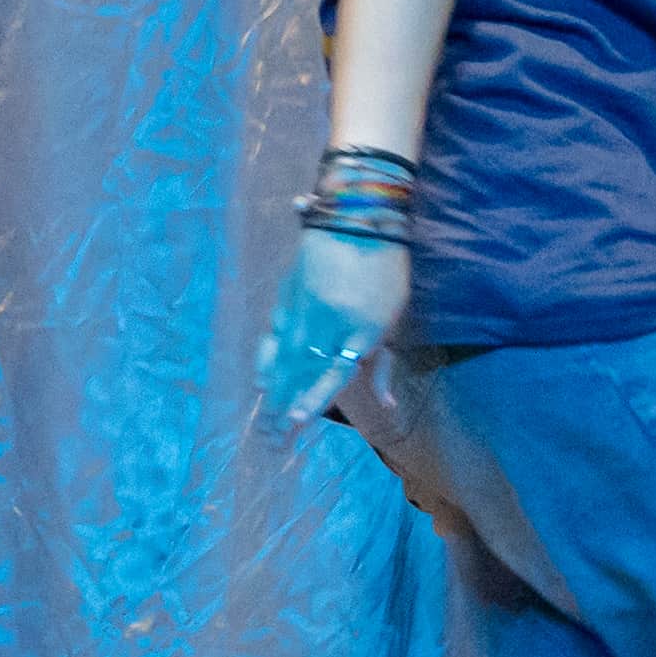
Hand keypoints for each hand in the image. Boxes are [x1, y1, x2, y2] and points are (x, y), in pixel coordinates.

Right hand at [258, 225, 406, 423]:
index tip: (295, 420)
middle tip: (272, 437)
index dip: (313, 398)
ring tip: (264, 417)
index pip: (333, 372)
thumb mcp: (393, 317)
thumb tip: (386, 404)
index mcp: (362, 328)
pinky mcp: (289, 296)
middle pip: (302, 369)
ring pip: (285, 354)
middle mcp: (329, 320)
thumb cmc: (386, 271)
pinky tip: (262, 379)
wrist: (359, 218)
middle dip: (285, 404)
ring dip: (274, 387)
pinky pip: (276, 333)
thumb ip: (382, 363)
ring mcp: (305, 307)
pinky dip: (269, 358)